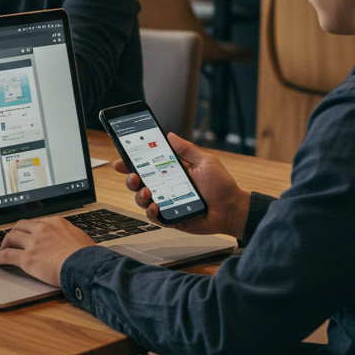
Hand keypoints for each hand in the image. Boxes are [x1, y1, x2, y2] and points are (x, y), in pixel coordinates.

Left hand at [0, 217, 95, 285]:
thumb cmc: (88, 257)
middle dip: (14, 233)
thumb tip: (68, 240)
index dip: (29, 229)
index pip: (36, 222)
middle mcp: (42, 229)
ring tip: (2, 249)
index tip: (26, 233)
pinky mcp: (27, 258)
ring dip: (5, 243)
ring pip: (11, 237)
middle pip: (20, 226)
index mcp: (55, 223)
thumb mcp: (79, 237)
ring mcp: (34, 243)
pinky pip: (7, 255)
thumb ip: (68, 235)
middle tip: (12, 240)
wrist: (86, 267)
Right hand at [113, 133, 250, 239]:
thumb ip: (187, 149)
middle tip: (133, 176)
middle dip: (130, 179)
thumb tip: (170, 135)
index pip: (147, 166)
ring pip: (142, 200)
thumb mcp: (205, 161)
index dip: (131, 162)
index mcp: (171, 172)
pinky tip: (155, 207)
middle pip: (139, 183)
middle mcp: (166, 187)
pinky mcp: (171, 219)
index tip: (121, 158)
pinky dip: (151, 212)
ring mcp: (167, 203)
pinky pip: (154, 217)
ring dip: (139, 195)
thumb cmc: (221, 185)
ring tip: (147, 192)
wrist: (233, 208)